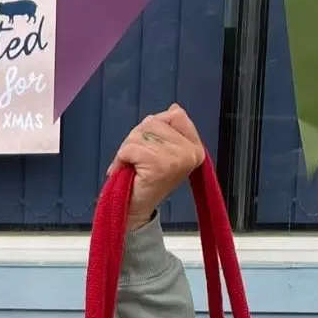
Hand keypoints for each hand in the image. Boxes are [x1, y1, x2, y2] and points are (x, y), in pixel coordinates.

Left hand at [107, 104, 205, 229]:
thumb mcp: (160, 150)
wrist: (136, 209)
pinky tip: (127, 171)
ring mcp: (178, 159)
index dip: (155, 125)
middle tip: (136, 159)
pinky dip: (121, 158)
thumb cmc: (145, 180)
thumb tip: (174, 108)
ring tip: (132, 166)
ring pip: (140, 134)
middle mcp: (191, 152)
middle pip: (154, 122)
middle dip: (137, 137)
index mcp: (195, 147)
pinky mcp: (160, 166)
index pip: (176, 115)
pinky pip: (131, 148)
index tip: (150, 145)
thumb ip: (166, 130)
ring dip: (127, 149)